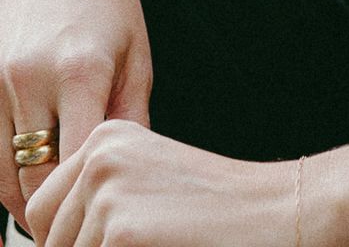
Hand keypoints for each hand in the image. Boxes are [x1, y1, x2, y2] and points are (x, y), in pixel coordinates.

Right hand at [0, 0, 152, 234]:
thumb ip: (131, 120)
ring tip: (56, 211)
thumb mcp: (138, 54)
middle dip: (54, 211)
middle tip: (80, 227)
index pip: (74, 169)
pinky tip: (31, 176)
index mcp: (80, 72)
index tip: (104, 222)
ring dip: (24, 200)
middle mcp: (29, 78)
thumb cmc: (110, 0)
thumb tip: (125, 182)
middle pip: (31, 181)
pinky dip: (3, 173)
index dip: (86, 205)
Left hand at [25, 121, 295, 246]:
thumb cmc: (220, 210)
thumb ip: (100, 205)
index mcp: (106, 139)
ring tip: (162, 246)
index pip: (42, 213)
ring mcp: (108, 191)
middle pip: (50, 242)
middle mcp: (99, 156)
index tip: (110, 242)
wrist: (278, 211)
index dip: (68, 242)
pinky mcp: (122, 231)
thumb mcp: (148, 189)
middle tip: (146, 244)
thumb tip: (53, 243)